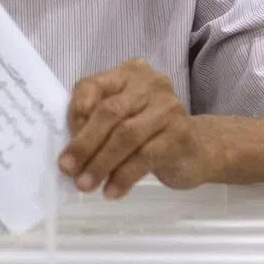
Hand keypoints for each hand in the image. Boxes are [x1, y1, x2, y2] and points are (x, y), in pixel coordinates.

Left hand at [58, 59, 215, 199]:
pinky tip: (111, 191)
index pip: (93, 86)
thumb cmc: (150, 132)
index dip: (75, 114)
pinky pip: (145, 156)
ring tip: (85, 185)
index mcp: (129, 72)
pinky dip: (124, 176)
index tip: (64, 143)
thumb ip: (97, 121)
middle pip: (109, 112)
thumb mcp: (122, 118)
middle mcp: (150, 84)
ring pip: (126, 135)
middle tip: (68, 169)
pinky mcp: (179, 134)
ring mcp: (168, 108)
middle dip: (84, 144)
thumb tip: (69, 150)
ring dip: (101, 163)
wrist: (199, 149)